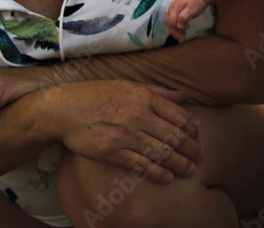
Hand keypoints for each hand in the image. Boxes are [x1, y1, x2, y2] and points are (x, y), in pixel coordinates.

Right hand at [46, 80, 201, 183]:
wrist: (64, 108)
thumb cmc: (98, 95)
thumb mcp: (129, 85)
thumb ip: (158, 92)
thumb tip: (183, 97)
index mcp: (145, 97)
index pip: (179, 116)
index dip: (192, 129)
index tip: (196, 137)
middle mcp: (138, 115)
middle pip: (174, 136)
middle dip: (191, 149)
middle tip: (198, 157)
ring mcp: (125, 135)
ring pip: (161, 153)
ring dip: (179, 164)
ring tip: (189, 171)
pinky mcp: (111, 152)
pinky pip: (140, 165)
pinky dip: (157, 173)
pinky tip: (167, 177)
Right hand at [166, 0, 208, 41]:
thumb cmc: (196, 2)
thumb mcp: (192, 9)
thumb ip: (185, 16)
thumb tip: (179, 24)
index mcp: (174, 8)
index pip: (171, 21)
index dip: (177, 28)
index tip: (186, 29)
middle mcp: (171, 10)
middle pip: (169, 23)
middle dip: (174, 32)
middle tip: (182, 40)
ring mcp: (172, 11)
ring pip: (170, 24)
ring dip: (175, 31)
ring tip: (181, 38)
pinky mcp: (174, 13)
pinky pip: (172, 22)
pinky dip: (176, 28)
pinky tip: (181, 32)